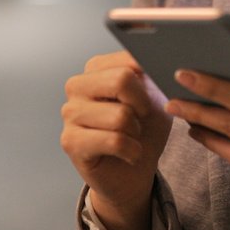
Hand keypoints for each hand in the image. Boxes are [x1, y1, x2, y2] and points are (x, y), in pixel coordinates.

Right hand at [60, 51, 172, 229]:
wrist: (134, 173)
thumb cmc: (144, 131)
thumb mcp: (157, 97)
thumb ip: (154, 74)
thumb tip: (160, 56)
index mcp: (96, 68)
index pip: (128, 58)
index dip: (149, 82)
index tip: (150, 98)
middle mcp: (77, 85)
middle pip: (121, 80)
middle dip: (143, 105)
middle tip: (141, 120)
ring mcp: (70, 113)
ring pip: (120, 115)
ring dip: (136, 132)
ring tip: (132, 138)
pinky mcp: (70, 141)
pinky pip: (114, 140)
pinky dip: (132, 150)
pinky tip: (129, 154)